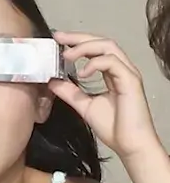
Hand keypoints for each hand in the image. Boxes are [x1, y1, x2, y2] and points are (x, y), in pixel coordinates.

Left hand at [48, 32, 161, 160]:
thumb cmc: (113, 127)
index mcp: (112, 73)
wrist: (129, 145)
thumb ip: (69, 92)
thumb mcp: (84, 105)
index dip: (77, 42)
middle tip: (59, 37)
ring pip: (108, 47)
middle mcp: (121, 69)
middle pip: (102, 42)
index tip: (57, 40)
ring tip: (67, 55)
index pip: (96, 49)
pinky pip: (112, 63)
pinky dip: (95, 63)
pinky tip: (82, 73)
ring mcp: (128, 74)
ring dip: (85, 47)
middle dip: (79, 37)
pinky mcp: (131, 81)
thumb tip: (52, 81)